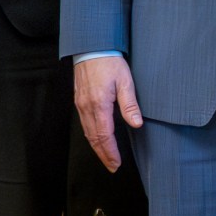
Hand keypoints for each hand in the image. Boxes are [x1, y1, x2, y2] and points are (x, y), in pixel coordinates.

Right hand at [73, 55, 141, 172]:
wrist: (92, 48)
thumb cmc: (110, 63)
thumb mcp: (126, 81)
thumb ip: (130, 104)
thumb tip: (136, 124)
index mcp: (99, 104)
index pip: (104, 135)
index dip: (110, 152)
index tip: (116, 163)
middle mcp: (87, 107)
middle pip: (94, 138)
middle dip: (103, 154)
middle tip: (112, 167)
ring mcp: (81, 105)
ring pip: (87, 132)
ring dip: (96, 147)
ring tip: (106, 158)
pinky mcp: (79, 101)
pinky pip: (84, 124)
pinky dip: (91, 136)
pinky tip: (97, 140)